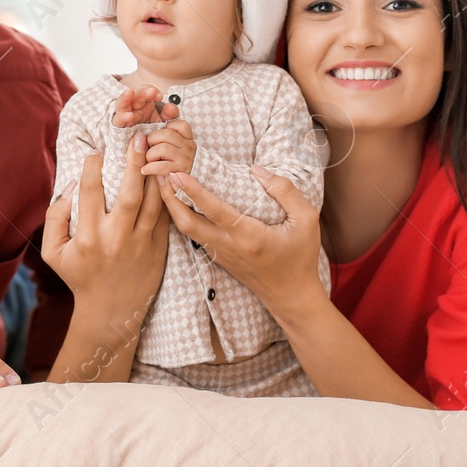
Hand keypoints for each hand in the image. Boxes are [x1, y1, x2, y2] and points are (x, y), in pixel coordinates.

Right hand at [43, 132, 169, 326]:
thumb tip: (71, 183)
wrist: (110, 312)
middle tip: (138, 137)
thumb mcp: (54, 252)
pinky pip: (165, 215)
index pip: (90, 191)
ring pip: (154, 201)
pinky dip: (167, 194)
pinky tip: (167, 175)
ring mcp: (140, 243)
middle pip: (129, 192)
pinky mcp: (158, 248)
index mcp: (88, 236)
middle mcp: (115, 238)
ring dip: (155, 174)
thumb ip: (55, 216)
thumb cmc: (79, 277)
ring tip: (156, 150)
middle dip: (135, 161)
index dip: (93, 166)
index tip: (96, 151)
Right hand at [111, 86, 177, 127]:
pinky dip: (123, 116)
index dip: (152, 91)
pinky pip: (119, 119)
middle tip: (152, 92)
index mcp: (144, 103)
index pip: (146, 91)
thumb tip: (170, 107)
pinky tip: (130, 116)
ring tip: (130, 92)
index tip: (160, 96)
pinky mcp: (119, 125)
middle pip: (136, 95)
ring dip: (126, 97)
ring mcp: (125, 114)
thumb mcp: (162, 123)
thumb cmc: (152, 132)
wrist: (142, 148)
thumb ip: (169, 115)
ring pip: (123, 103)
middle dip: (144, 92)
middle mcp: (133, 107)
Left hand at [141, 118, 194, 176]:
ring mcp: (186, 159)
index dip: (166, 127)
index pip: (180, 125)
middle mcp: (189, 147)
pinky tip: (145, 170)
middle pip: (166, 134)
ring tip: (147, 161)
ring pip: (163, 148)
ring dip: (150, 155)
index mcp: (188, 140)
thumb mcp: (174, 151)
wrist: (188, 190)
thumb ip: (164, 140)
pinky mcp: (180, 173)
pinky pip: (161, 166)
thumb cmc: (175, 167)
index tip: (157, 137)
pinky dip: (150, 167)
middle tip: (145, 148)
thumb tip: (141, 136)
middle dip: (151, 139)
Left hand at [157, 166, 325, 320]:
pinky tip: (178, 202)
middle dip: (170, 199)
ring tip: (164, 183)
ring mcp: (221, 254)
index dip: (194, 191)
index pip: (215, 211)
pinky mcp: (218, 258)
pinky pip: (194, 236)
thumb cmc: (300, 257)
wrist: (291, 296)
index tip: (177, 173)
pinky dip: (182, 218)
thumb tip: (257, 169)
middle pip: (188, 223)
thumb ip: (284, 191)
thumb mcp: (306, 220)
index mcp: (249, 236)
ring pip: (186, 231)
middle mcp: (229, 246)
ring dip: (173, 208)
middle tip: (160, 174)